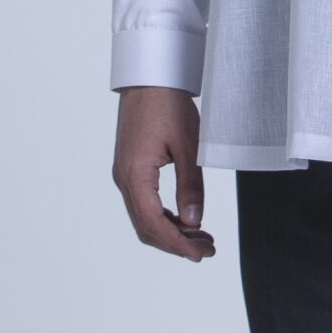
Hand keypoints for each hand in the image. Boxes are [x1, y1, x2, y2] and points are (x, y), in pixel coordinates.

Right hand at [112, 86, 214, 259]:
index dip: (177, 244)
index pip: (153, 223)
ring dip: (171, 231)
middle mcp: (124, 178)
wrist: (149, 78)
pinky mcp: (130, 169)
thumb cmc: (168, 105)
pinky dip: (164, 217)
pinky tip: (186, 220)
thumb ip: (191, 186)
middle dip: (176, 243)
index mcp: (135, 174)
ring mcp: (125, 174)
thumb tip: (195, 221)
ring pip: (144, 218)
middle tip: (207, 250)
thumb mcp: (189, 146)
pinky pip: (144, 203)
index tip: (200, 254)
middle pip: (146, 227)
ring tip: (202, 238)